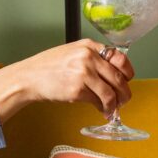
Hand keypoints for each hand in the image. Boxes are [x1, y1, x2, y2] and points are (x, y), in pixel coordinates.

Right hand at [0, 41, 133, 121]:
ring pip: (111, 92)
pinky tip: (102, 112)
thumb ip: (92, 58)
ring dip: (115, 104)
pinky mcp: (77, 90)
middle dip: (124, 92)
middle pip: (118, 77)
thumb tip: (113, 74)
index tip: (128, 79)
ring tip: (113, 109)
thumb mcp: (72, 52)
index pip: (119, 57)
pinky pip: (98, 101)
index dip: (127, 71)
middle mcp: (88, 57)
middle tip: (124, 100)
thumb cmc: (49, 66)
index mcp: (89, 46)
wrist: (29, 77)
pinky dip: (103, 109)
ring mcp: (83, 74)